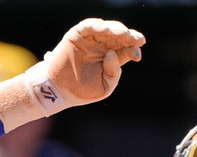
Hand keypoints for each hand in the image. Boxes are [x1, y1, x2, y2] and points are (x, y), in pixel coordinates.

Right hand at [28, 18, 144, 110]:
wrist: (59, 91)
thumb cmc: (83, 91)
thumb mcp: (105, 87)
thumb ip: (114, 73)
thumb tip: (112, 53)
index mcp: (112, 58)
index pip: (126, 49)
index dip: (133, 49)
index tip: (137, 54)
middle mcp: (103, 46)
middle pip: (119, 37)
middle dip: (128, 36)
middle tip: (135, 39)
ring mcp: (90, 40)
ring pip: (106, 30)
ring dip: (116, 29)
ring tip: (123, 33)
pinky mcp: (77, 35)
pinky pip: (88, 26)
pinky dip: (96, 25)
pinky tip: (105, 29)